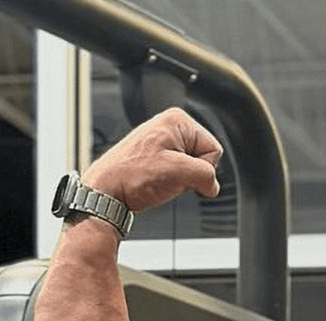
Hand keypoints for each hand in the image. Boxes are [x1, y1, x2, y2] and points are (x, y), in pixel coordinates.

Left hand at [82, 109, 222, 215]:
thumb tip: (213, 185)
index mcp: (178, 120)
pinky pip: (180, 173)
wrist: (108, 190)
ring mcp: (164, 141)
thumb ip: (206, 175)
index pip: (214, 150)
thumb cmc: (133, 176)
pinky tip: (158, 181)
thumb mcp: (179, 173)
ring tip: (160, 179)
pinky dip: (174, 182)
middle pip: (204, 158)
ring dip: (182, 180)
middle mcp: (171, 126)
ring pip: (192, 168)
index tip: (180, 173)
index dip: (202, 168)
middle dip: (191, 174)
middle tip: (168, 177)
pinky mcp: (159, 156)